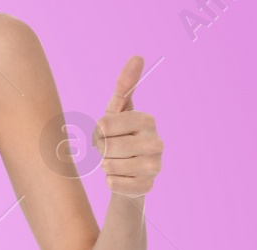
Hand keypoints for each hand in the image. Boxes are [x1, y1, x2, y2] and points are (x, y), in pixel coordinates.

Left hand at [96, 55, 162, 197]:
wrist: (125, 173)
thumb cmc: (118, 137)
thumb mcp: (116, 111)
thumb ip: (124, 86)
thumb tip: (138, 56)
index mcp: (147, 120)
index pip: (107, 123)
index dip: (98, 130)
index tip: (105, 132)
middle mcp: (157, 142)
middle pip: (108, 146)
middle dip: (100, 149)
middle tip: (109, 149)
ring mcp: (155, 166)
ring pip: (110, 166)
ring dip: (104, 166)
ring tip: (114, 163)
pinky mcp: (148, 186)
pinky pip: (115, 184)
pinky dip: (110, 182)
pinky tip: (118, 178)